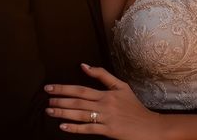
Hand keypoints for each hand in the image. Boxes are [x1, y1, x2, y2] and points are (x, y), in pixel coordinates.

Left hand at [45, 63, 163, 138]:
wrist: (149, 126)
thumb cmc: (134, 106)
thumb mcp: (121, 86)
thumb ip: (103, 75)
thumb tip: (84, 65)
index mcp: (107, 94)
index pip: (80, 90)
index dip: (64, 88)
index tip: (49, 88)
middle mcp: (105, 105)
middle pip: (77, 102)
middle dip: (60, 101)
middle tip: (47, 100)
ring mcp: (106, 118)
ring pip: (80, 115)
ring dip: (63, 113)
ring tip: (50, 111)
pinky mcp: (108, 131)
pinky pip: (88, 129)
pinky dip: (75, 128)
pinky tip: (63, 127)